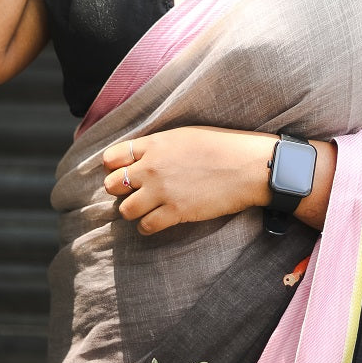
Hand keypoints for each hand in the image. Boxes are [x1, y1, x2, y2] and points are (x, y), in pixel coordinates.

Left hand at [103, 127, 276, 235]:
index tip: (122, 172)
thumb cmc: (223, 147)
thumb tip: (142, 156)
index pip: (113, 157)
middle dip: (120, 191)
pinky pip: (146, 226)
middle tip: (134, 192)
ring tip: (146, 208)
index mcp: (155, 144)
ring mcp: (162, 191)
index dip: (113, 167)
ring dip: (133, 211)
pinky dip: (147, 227)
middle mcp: (152, 167)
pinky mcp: (176, 211)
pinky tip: (156, 221)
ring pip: (125, 210)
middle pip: (112, 185)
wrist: (248, 166)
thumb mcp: (185, 135)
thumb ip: (159, 146)